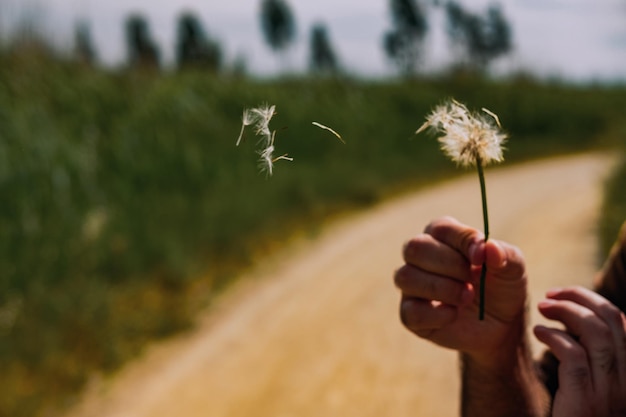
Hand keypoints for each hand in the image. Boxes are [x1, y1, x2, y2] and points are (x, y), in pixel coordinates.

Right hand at [394, 216, 528, 365]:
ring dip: (441, 288)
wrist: (502, 327)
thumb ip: (505, 255)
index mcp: (443, 237)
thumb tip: (488, 248)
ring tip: (467, 298)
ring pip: (406, 277)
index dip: (462, 240)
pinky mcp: (410, 315)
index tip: (481, 258)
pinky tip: (454, 315)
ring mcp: (412, 286)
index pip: (441, 228)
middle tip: (473, 280)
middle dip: (449, 265)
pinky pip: (411, 312)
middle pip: (415, 248)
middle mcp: (420, 257)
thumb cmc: (502, 288)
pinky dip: (437, 314)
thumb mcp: (513, 269)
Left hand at [534, 286, 625, 416]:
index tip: (565, 294)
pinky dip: (554, 337)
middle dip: (578, 298)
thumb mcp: (595, 383)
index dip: (593, 300)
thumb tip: (577, 317)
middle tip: (549, 295)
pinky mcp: (585, 401)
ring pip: (595, 333)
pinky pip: (573, 355)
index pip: (622, 322)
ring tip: (541, 309)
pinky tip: (538, 332)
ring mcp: (610, 393)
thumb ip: (594, 356)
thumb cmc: (578, 415)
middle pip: (611, 321)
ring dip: (565, 311)